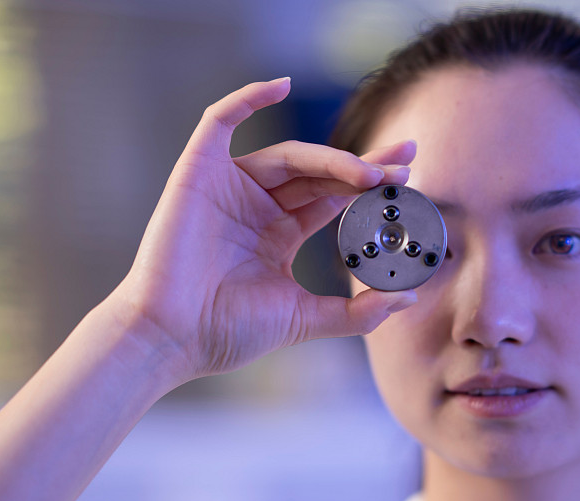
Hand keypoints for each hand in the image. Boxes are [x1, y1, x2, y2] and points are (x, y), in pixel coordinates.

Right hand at [109, 78, 417, 384]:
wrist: (171, 337)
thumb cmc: (227, 331)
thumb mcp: (302, 318)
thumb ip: (356, 312)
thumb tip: (406, 295)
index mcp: (279, 234)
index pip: (334, 198)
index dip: (370, 186)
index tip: (408, 180)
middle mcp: (258, 206)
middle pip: (320, 173)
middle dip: (364, 166)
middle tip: (406, 158)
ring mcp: (229, 186)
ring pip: (289, 155)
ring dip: (332, 157)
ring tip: (370, 172)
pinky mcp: (198, 171)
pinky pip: (219, 122)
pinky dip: (247, 98)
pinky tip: (281, 85)